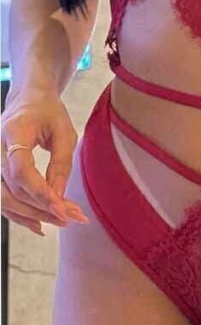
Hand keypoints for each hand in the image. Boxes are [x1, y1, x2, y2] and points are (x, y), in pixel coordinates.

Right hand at [1, 89, 88, 234]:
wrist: (27, 100)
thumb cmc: (48, 112)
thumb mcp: (64, 130)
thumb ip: (61, 162)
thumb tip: (58, 195)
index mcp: (13, 132)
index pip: (21, 170)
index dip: (40, 191)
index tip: (62, 207)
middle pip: (11, 189)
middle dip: (40, 207)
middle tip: (70, 217)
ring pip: (3, 199)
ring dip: (31, 214)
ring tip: (60, 221)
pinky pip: (2, 198)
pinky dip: (19, 213)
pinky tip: (39, 224)